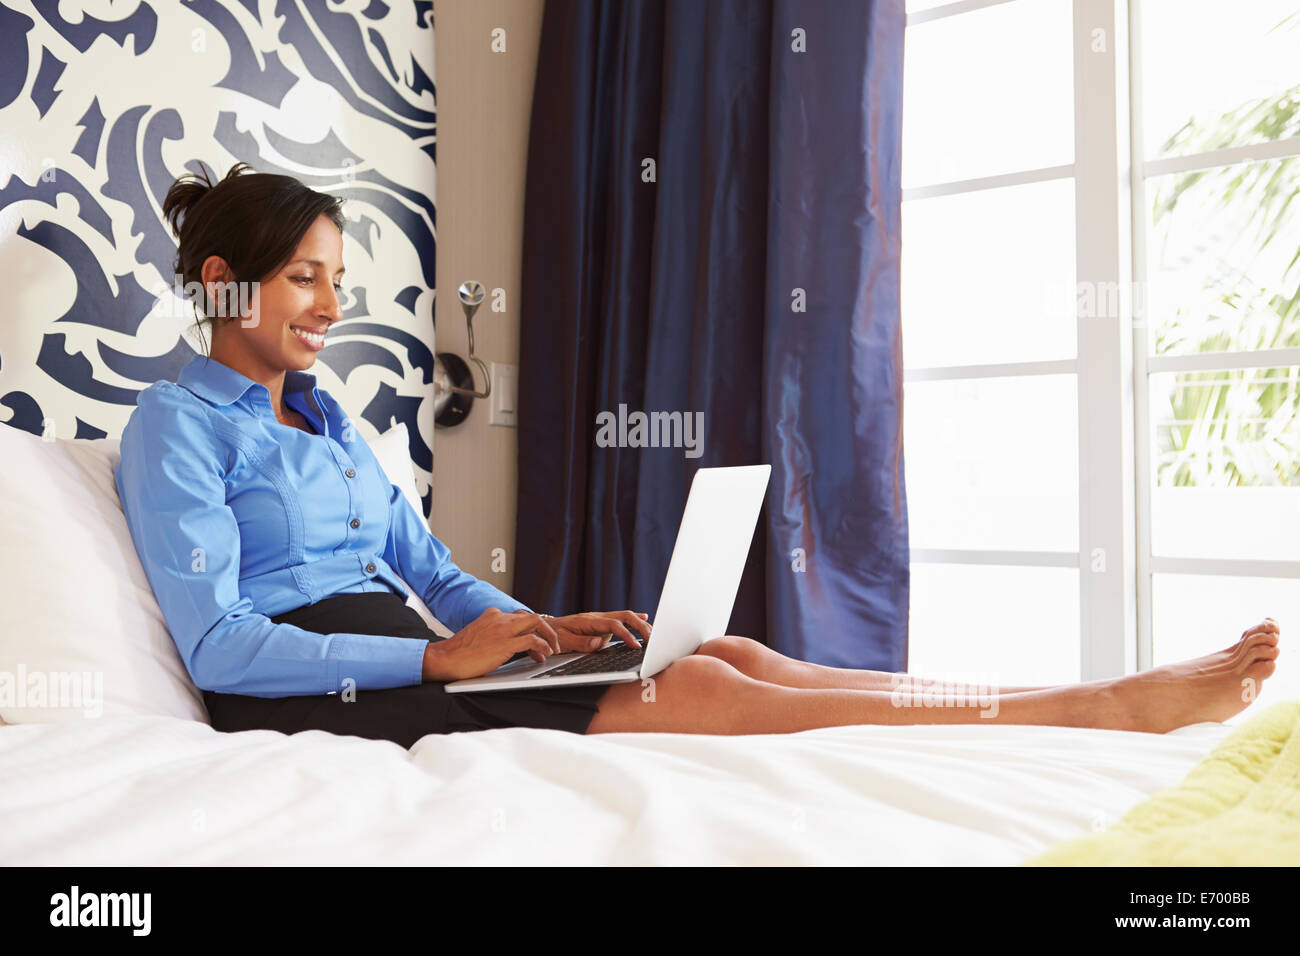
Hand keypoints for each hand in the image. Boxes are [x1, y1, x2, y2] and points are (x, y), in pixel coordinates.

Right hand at [423, 608, 560, 681]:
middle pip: (532, 616)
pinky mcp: (505, 643)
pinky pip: (533, 640)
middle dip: (546, 629)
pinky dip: (543, 646)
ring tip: (553, 650)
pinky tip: (545, 654)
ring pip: (536, 623)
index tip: (537, 642)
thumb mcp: (480, 635)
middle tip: (553, 643)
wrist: (445, 658)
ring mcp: (503, 629)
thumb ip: (495, 634)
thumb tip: (511, 645)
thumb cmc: (459, 652)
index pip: (521, 617)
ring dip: (549, 637)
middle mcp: (499, 618)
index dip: (532, 630)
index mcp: (493, 615)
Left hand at [542, 610, 651, 653]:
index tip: (636, 646)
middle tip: (652, 640)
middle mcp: (598, 617)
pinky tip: (645, 620)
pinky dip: (634, 620)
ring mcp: (601, 619)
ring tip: (653, 634)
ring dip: (640, 624)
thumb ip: (582, 642)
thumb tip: (600, 643)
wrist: (547, 627)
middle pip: (625, 616)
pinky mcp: (602, 624)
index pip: (614, 625)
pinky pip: (621, 619)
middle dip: (641, 626)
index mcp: (589, 621)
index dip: (627, 635)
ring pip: (626, 616)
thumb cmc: (555, 635)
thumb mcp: (565, 641)